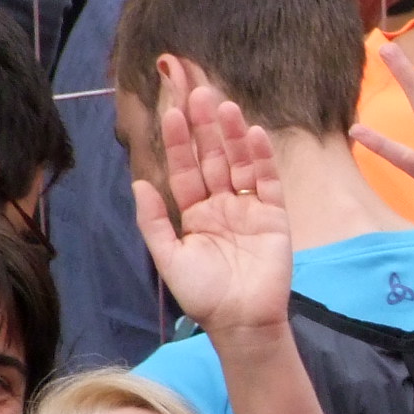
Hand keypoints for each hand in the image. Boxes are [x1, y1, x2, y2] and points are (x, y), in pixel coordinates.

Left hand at [134, 58, 296, 337]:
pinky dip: (262, 158)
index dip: (178, 141)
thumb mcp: (168, 258)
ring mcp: (249, 209)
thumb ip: (153, 221)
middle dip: (206, 127)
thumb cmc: (203, 295)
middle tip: (200, 92)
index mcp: (194, 214)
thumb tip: (139, 184)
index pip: (185, 169)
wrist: (241, 321)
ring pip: (240, 164)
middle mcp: (221, 205)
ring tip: (226, 106)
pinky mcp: (274, 217)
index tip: (171, 111)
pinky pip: (268, 182)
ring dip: (233, 135)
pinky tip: (255, 134)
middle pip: (213, 158)